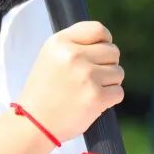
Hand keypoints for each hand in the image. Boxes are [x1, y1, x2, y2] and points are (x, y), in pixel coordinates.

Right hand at [17, 21, 124, 142]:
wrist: (34, 124)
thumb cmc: (44, 91)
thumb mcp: (50, 57)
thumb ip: (75, 45)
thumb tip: (106, 42)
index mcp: (60, 42)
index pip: (98, 30)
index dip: (105, 41)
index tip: (100, 53)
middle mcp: (73, 55)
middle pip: (113, 52)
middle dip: (107, 65)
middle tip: (92, 78)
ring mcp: (86, 75)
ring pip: (118, 72)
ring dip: (109, 83)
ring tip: (88, 91)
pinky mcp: (96, 96)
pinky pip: (119, 92)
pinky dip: (110, 99)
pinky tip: (92, 103)